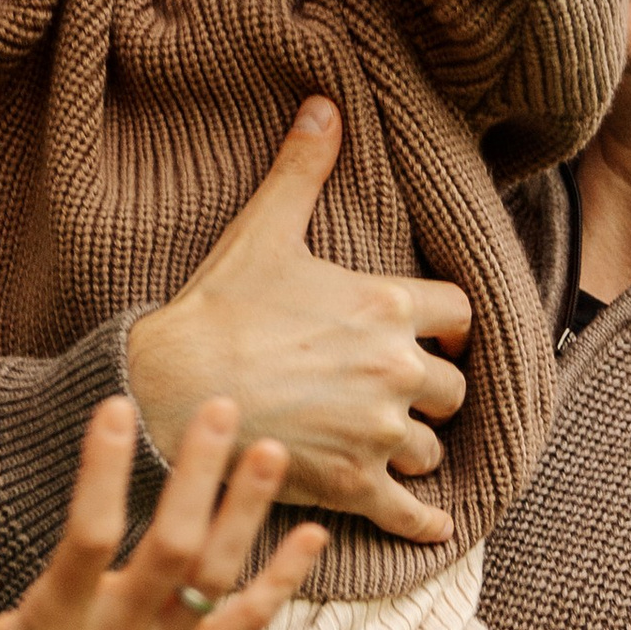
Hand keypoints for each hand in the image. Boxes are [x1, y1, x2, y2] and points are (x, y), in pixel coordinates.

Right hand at [0, 397, 324, 629]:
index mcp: (56, 620)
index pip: (85, 535)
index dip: (100, 471)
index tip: (116, 406)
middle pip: (171, 545)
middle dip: (200, 476)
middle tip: (222, 406)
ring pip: (216, 576)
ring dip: (249, 513)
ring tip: (275, 450)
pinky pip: (246, 625)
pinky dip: (282, 582)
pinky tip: (315, 536)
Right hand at [126, 101, 470, 547]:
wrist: (169, 390)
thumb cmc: (217, 309)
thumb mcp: (265, 231)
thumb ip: (303, 169)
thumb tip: (324, 105)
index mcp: (386, 306)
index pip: (462, 314)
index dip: (451, 325)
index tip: (439, 334)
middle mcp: (395, 372)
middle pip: (454, 389)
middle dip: (433, 391)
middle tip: (409, 393)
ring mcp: (376, 433)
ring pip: (432, 449)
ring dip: (417, 447)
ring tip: (392, 443)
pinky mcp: (352, 485)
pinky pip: (411, 513)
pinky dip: (426, 521)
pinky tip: (437, 524)